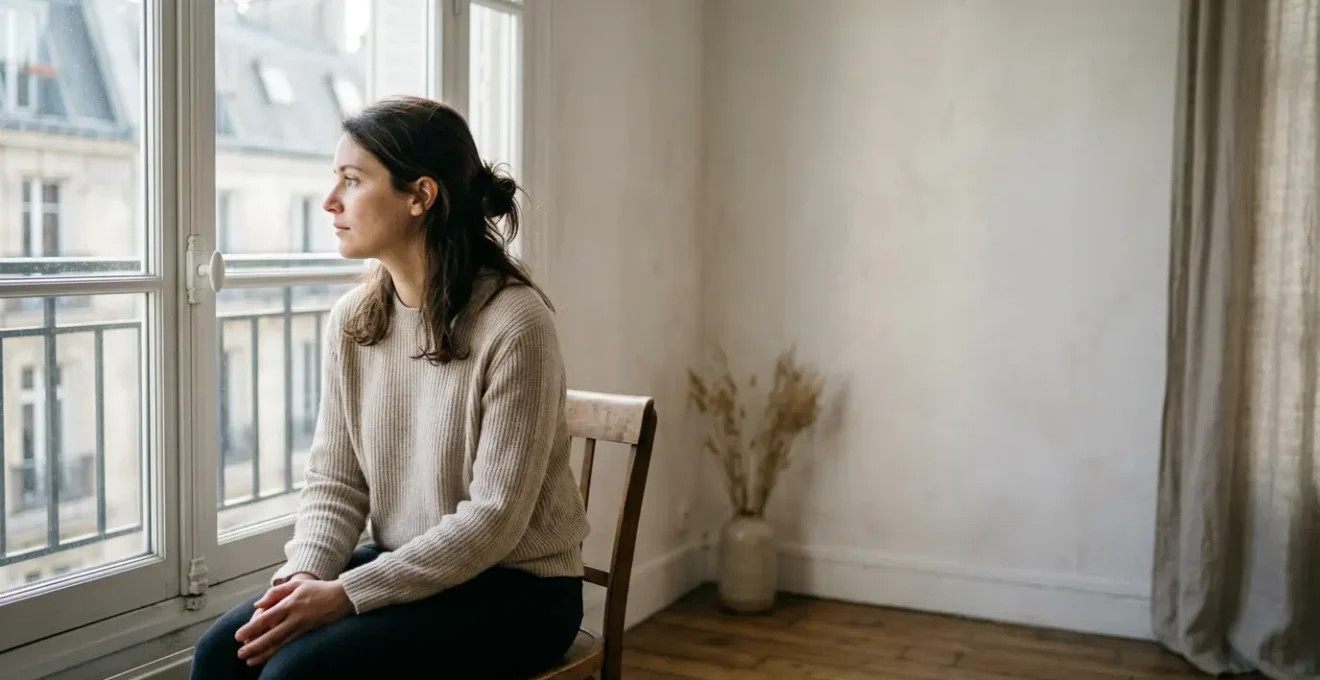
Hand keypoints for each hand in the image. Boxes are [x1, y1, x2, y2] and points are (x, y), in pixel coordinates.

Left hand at [235, 580, 353, 665]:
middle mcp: (294, 617)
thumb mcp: (296, 584)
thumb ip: (276, 592)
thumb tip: (257, 605)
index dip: (251, 628)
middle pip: (271, 635)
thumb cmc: (317, 589)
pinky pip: (289, 645)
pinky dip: (277, 653)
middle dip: (254, 645)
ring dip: (264, 653)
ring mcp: (302, 627)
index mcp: (290, 603)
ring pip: (280, 643)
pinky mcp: (307, 633)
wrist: (342, 597)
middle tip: (241, 653)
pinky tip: (268, 657)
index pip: (266, 618)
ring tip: (250, 661)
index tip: (238, 635)